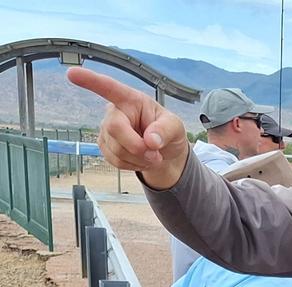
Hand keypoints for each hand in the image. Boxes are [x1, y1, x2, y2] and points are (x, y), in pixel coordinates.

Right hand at [65, 67, 189, 188]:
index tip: (72, 73)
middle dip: (137, 147)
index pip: (109, 88)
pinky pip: (115, 161)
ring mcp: (107, 130)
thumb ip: (165, 130)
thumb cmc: (168, 131)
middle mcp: (115, 112)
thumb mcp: (175, 127)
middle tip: (155, 154)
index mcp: (131, 100)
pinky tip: (141, 160)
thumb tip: (150, 141)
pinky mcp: (105, 146)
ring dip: (139, 159)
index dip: (91, 81)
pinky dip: (132, 165)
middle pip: (114, 129)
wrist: (164, 152)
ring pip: (116, 150)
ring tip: (152, 156)